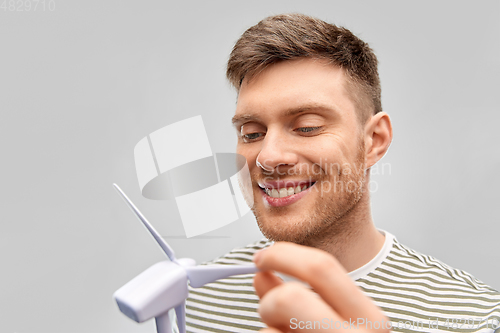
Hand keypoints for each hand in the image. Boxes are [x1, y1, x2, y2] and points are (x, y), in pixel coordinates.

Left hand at [253, 242, 390, 331]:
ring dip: (267, 330)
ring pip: (270, 331)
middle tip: (266, 307)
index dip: (283, 255)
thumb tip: (261, 276)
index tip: (261, 257)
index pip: (321, 267)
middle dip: (268, 300)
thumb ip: (301, 296)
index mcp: (369, 317)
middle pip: (289, 298)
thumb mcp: (334, 319)